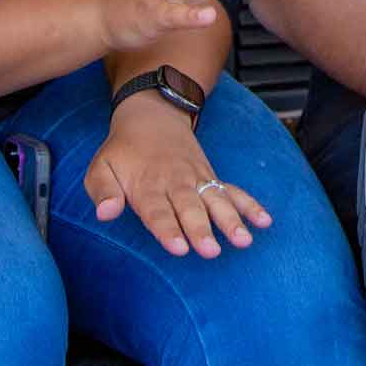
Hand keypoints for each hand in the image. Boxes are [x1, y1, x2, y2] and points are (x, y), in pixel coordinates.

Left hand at [84, 93, 271, 257]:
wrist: (152, 114)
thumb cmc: (123, 150)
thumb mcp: (100, 167)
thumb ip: (102, 191)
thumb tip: (105, 214)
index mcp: (146, 185)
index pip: (157, 211)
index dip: (168, 230)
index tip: (179, 248)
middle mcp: (175, 183)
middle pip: (190, 208)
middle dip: (201, 229)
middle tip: (211, 250)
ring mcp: (197, 179)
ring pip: (215, 200)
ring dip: (230, 220)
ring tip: (243, 240)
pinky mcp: (210, 177)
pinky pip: (232, 191)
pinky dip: (249, 205)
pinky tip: (264, 221)